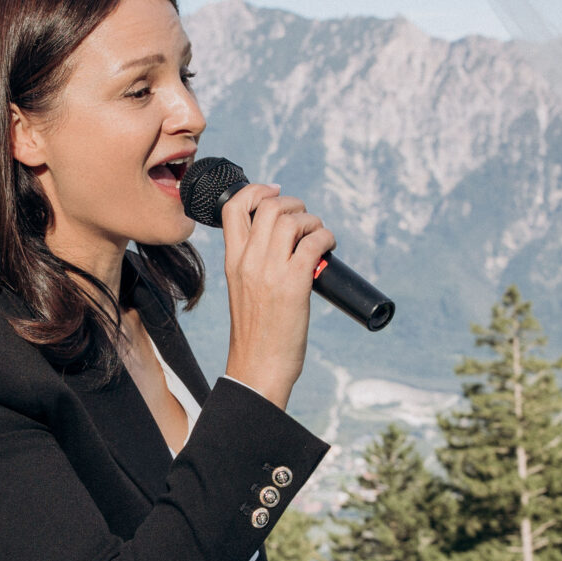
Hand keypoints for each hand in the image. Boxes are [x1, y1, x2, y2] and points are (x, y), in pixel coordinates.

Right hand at [220, 182, 335, 410]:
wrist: (257, 369)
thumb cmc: (256, 336)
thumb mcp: (243, 291)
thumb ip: (254, 265)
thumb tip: (284, 243)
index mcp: (232, 262)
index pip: (233, 208)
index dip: (255, 190)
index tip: (274, 192)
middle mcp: (248, 262)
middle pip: (270, 207)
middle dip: (295, 205)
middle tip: (306, 220)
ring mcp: (270, 272)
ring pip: (293, 220)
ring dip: (314, 222)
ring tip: (319, 237)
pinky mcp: (294, 285)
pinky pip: (314, 243)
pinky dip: (326, 238)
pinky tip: (328, 248)